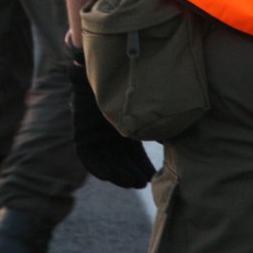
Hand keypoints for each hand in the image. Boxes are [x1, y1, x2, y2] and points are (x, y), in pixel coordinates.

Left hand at [70, 61, 154, 188]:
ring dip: (118, 174)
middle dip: (131, 173)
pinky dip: (97, 168)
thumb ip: (154, 123)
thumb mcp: (144, 108)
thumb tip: (170, 139)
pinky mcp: (81, 133)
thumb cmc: (128, 86)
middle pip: (121, 161)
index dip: (142, 167)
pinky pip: (87, 157)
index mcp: (124, 128)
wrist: (105, 69)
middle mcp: (109, 134)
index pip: (134, 155)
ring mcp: (94, 134)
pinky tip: (109, 176)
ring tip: (131, 182)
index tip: (151, 177)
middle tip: (142, 182)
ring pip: (106, 161)